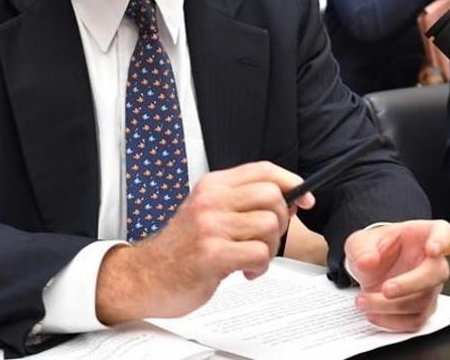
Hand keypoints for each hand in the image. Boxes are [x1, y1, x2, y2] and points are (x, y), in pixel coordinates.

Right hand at [95, 161, 313, 323]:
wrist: (144, 278)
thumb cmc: (181, 249)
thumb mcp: (209, 212)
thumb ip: (244, 202)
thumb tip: (292, 199)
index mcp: (213, 186)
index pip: (264, 170)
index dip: (292, 182)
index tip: (305, 199)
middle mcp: (211, 201)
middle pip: (273, 197)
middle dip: (281, 221)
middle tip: (266, 239)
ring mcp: (210, 226)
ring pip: (270, 226)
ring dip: (269, 249)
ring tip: (251, 258)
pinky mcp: (212, 254)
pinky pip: (259, 253)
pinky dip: (260, 267)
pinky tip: (244, 271)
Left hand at [346, 220, 449, 331]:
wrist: (371, 268)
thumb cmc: (375, 249)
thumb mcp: (361, 241)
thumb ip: (362, 248)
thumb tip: (368, 261)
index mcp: (424, 235)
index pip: (442, 232)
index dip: (441, 241)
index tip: (433, 249)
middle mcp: (433, 261)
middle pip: (436, 273)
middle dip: (409, 285)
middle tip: (386, 289)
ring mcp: (430, 287)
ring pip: (423, 302)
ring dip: (391, 306)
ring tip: (364, 301)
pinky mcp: (423, 309)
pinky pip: (414, 321)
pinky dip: (391, 321)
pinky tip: (373, 313)